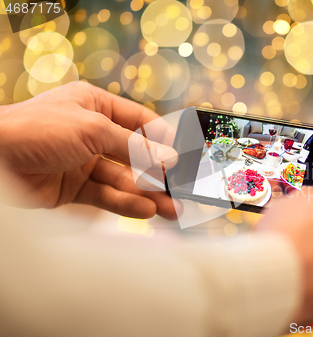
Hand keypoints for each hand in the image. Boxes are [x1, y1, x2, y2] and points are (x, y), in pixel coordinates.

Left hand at [0, 82, 181, 219]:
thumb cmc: (36, 128)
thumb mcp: (93, 129)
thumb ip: (134, 147)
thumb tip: (169, 159)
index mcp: (96, 106)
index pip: (140, 122)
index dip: (163, 139)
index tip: (184, 156)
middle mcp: (93, 133)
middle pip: (135, 155)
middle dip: (158, 173)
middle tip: (181, 190)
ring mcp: (84, 162)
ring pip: (124, 179)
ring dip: (148, 194)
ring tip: (172, 209)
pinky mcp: (75, 188)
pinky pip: (107, 195)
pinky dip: (126, 203)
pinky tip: (146, 210)